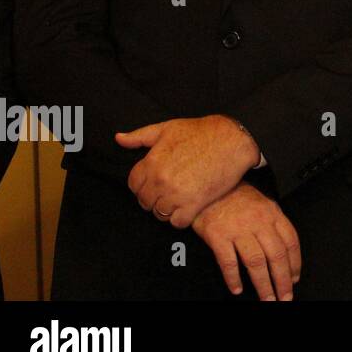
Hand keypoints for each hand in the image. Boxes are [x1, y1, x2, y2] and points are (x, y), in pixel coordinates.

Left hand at [116, 115, 260, 228]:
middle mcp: (161, 181)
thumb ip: (140, 136)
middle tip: (167, 191)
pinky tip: (188, 207)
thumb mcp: (168, 128)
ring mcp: (177, 194)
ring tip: (178, 200)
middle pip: (145, 202)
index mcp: (152, 163)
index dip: (142, 184)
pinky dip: (181, 218)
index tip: (154, 182)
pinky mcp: (194, 204)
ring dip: (167, 209)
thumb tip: (119, 138)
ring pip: (160, 214)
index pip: (133, 185)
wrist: (233, 140)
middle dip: (153, 198)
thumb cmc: (202, 132)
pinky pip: (178, 222)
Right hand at [192, 182, 300, 300]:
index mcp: (272, 214)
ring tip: (267, 298)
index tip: (294, 279)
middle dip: (282, 280)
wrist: (208, 187)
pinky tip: (237, 289)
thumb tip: (285, 250)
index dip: (295, 263)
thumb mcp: (262, 203)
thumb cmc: (236, 196)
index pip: (290, 242)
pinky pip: (228, 262)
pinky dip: (233, 278)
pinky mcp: (218, 236)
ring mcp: (238, 229)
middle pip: (276, 255)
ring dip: (263, 284)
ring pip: (256, 262)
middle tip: (285, 297)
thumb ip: (274, 223)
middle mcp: (258, 222)